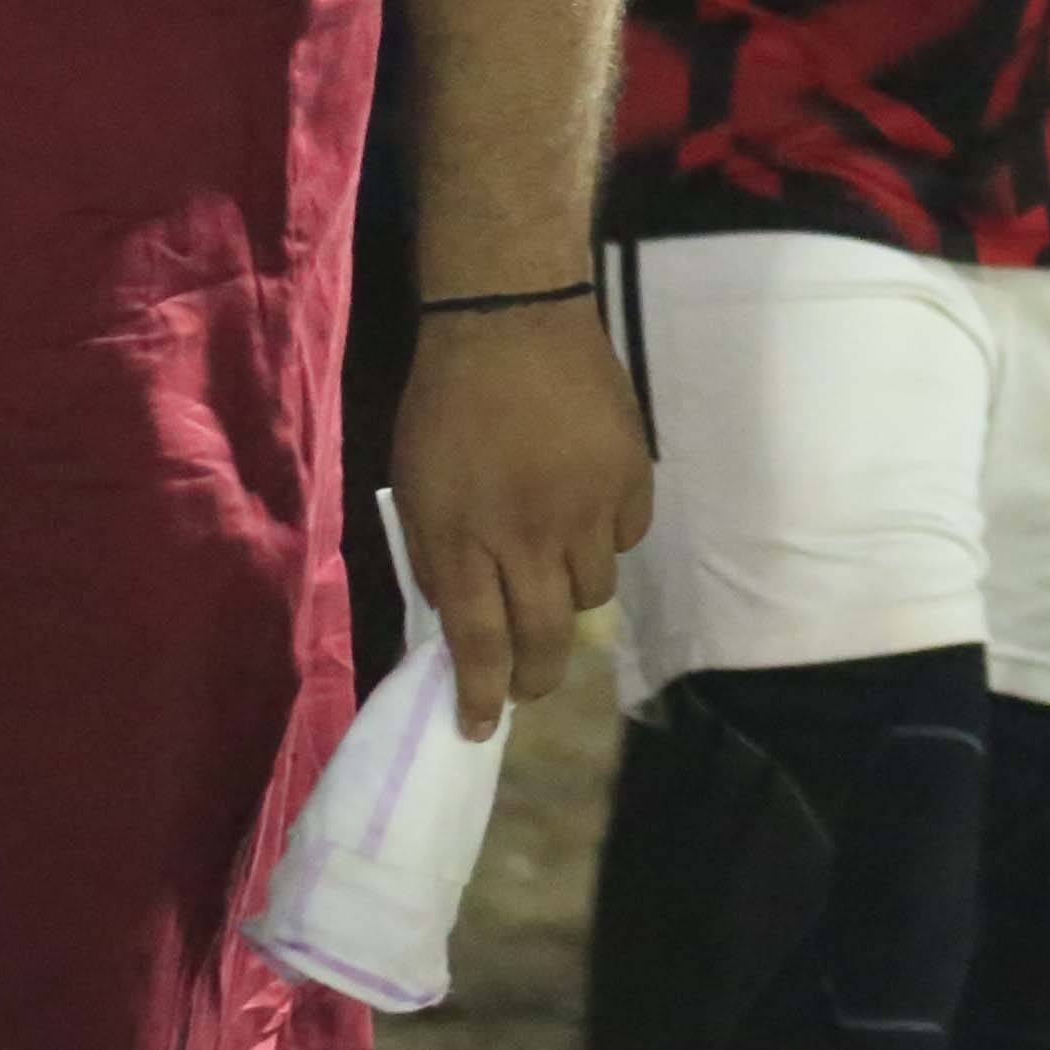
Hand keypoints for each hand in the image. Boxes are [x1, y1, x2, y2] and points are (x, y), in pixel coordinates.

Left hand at [393, 295, 655, 739]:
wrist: (513, 322)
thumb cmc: (446, 406)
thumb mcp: (416, 488)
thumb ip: (437, 559)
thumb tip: (463, 622)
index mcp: (467, 536)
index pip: (480, 640)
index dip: (481, 693)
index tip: (479, 727)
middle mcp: (532, 532)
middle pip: (547, 635)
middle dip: (535, 678)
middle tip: (527, 688)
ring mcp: (590, 504)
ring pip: (594, 592)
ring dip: (569, 595)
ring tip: (551, 570)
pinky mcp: (633, 475)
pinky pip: (627, 537)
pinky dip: (605, 540)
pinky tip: (585, 515)